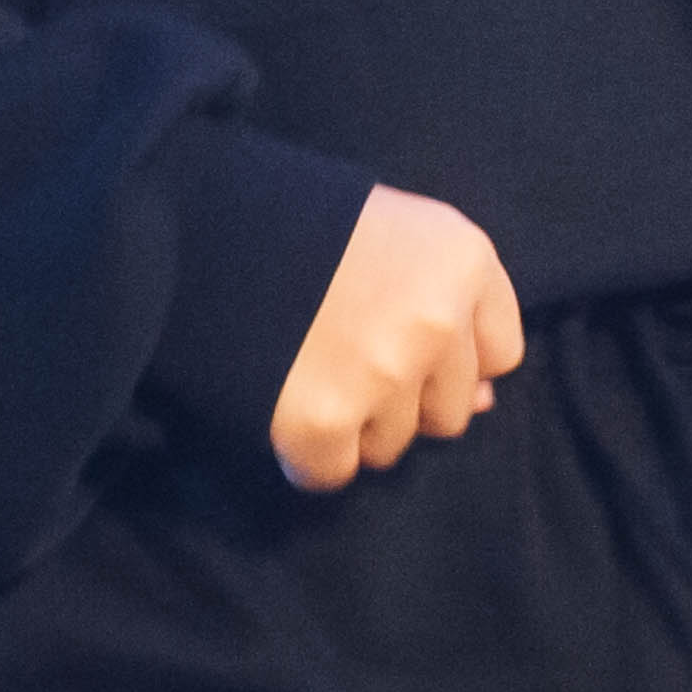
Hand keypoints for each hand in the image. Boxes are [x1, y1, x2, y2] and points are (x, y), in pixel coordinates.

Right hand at [271, 187, 527, 494]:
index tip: (403, 337)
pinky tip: (280, 401)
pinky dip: (306, 453)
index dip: (449, 356)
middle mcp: (437, 319)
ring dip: (353, 424)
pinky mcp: (323, 421)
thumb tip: (482, 401)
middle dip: (403, 396)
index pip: (499, 353)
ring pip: (392, 446)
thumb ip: (448, 303)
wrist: (192, 221)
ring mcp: (383, 374)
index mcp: (462, 259)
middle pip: (448, 410)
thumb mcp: (393, 231)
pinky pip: (334, 473)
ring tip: (305, 367)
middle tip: (343, 351)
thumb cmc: (296, 218)